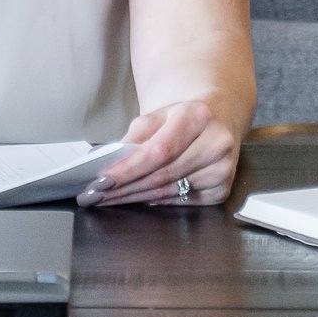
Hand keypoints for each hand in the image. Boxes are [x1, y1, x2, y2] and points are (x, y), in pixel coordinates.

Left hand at [83, 96, 239, 210]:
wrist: (220, 119)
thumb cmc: (184, 117)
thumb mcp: (158, 115)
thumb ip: (134, 137)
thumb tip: (108, 163)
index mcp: (198, 117)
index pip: (159, 151)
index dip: (129, 169)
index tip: (102, 179)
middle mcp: (216, 144)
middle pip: (162, 175)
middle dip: (124, 188)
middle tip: (96, 195)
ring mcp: (222, 170)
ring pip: (168, 191)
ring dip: (135, 197)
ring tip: (109, 199)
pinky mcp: (222, 189)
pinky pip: (181, 201)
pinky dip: (156, 201)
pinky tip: (138, 199)